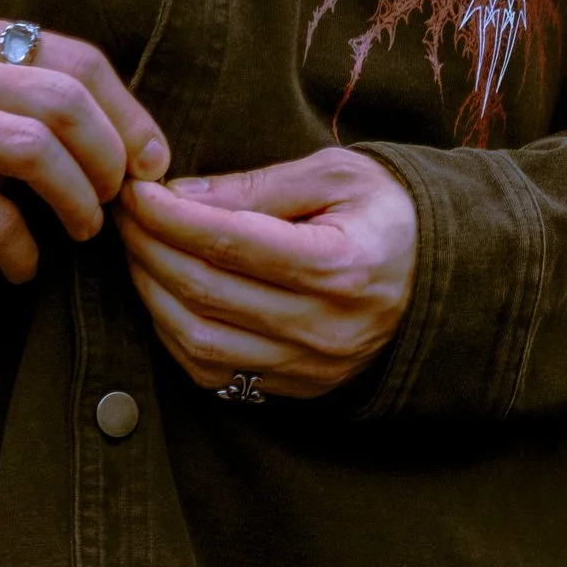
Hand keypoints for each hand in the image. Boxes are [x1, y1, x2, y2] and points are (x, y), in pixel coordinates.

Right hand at [0, 18, 169, 283]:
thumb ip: (42, 102)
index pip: (80, 63)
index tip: (151, 163)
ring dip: (75, 201)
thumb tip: (136, 152)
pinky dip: (21, 252)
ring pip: (35, 151)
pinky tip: (24, 267)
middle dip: (107, 161)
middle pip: (65, 103)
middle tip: (112, 201)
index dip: (129, 116)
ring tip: (81, 230)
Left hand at [117, 148, 416, 398]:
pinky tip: (164, 296)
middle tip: (125, 216)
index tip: (137, 192)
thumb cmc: (387, 216)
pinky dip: (175, 335)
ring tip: (138, 252)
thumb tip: (181, 194)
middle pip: (208, 292)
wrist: (440, 283)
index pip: (232, 241)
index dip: (171, 217)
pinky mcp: (295, 390)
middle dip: (152, 250)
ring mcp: (309, 368)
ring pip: (201, 341)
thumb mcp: (336, 176)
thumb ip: (259, 186)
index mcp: (339, 265)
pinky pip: (214, 374)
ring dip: (153, 295)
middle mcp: (323, 327)